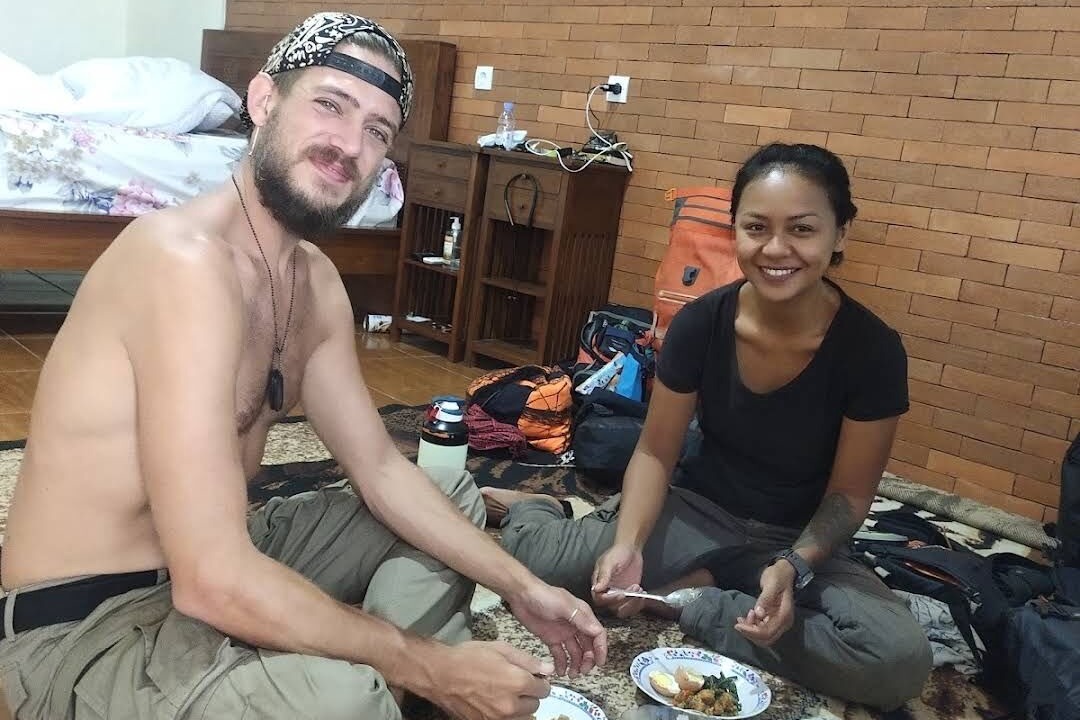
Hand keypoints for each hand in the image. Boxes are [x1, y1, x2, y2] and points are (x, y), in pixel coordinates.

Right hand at [422, 641, 551, 719]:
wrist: (440, 674)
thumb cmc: (469, 657)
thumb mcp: (500, 649)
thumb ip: (528, 660)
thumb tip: (548, 668)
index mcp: (518, 682)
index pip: (544, 689)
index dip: (538, 680)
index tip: (531, 676)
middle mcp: (511, 705)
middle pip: (535, 705)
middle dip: (529, 694)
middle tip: (515, 683)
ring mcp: (498, 718)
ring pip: (524, 717)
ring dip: (520, 708)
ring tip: (505, 695)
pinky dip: (506, 715)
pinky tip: (494, 702)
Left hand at [508, 581, 607, 676]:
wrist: (521, 595)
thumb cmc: (543, 595)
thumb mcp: (563, 605)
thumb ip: (579, 619)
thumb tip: (595, 631)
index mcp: (582, 615)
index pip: (597, 634)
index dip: (601, 649)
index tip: (600, 663)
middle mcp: (575, 625)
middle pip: (587, 646)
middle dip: (587, 660)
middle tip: (583, 671)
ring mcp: (563, 632)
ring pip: (575, 652)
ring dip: (575, 664)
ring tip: (571, 675)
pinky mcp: (551, 638)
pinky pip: (559, 654)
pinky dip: (561, 663)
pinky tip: (560, 671)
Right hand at [591, 543, 644, 617]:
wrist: (631, 549)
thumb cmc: (618, 552)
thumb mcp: (609, 562)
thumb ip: (603, 576)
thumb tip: (596, 588)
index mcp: (599, 584)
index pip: (600, 599)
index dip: (611, 599)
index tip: (622, 594)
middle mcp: (608, 592)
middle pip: (612, 608)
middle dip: (625, 602)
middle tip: (633, 590)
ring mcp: (619, 595)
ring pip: (623, 610)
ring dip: (633, 604)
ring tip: (639, 590)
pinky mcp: (629, 596)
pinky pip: (632, 607)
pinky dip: (639, 604)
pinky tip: (642, 593)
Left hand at [735, 560, 795, 646]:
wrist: (784, 571)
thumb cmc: (777, 576)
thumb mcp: (771, 584)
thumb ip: (765, 599)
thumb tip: (758, 614)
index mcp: (785, 616)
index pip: (767, 632)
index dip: (751, 632)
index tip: (738, 625)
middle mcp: (784, 623)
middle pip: (766, 639)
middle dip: (750, 633)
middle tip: (739, 622)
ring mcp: (779, 622)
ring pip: (763, 637)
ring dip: (750, 631)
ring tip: (741, 618)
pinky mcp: (773, 620)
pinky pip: (762, 630)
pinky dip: (752, 627)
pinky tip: (744, 618)